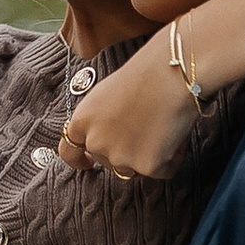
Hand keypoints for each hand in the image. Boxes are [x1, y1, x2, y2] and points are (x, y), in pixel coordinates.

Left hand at [57, 42, 196, 179]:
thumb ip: (99, 119)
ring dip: (148, 155)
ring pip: (134, 168)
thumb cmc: (145, 74)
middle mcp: (96, 142)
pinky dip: (172, 157)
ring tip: (161, 126)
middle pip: (108, 161)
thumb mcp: (106, 94)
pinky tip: (174, 133)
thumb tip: (109, 134)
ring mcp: (120, 157)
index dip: (80, 160)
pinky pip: (162, 170)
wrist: (171, 74)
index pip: (69, 151)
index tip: (87, 163)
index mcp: (82, 120)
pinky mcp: (147, 166)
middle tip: (145, 127)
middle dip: (125, 151)